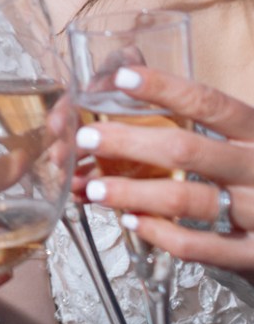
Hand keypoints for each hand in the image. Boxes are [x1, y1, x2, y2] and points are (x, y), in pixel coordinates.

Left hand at [73, 67, 253, 269]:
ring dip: (132, 193)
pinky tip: (130, 220)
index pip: (210, 103)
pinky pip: (196, 245)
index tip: (123, 79)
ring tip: (94, 188)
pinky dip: (158, 232)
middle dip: (128, 143)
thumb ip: (196, 112)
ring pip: (185, 200)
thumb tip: (126, 69)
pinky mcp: (251, 253)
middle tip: (86, 138)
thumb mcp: (241, 138)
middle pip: (187, 150)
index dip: (166, 88)